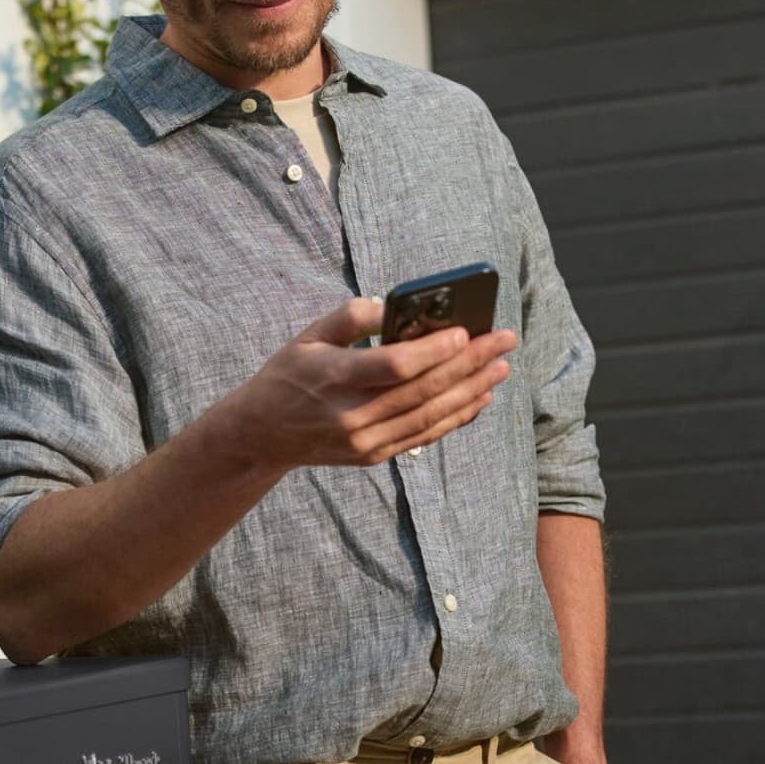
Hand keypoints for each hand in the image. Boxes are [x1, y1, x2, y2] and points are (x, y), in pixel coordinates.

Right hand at [218, 297, 516, 475]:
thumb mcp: (307, 336)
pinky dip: (456, 418)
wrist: (261, 433)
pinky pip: (424, 436)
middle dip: (469, 364)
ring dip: (472, 391)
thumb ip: (349, 318)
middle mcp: (352, 416)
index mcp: (332, 379)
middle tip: (503, 341)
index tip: (466, 332)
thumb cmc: (287, 375)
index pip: (394, 366)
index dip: (434, 351)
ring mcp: (365, 442)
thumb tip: (394, 307)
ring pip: (430, 416)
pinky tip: (479, 398)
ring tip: (500, 367)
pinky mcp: (374, 456)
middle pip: (423, 390)